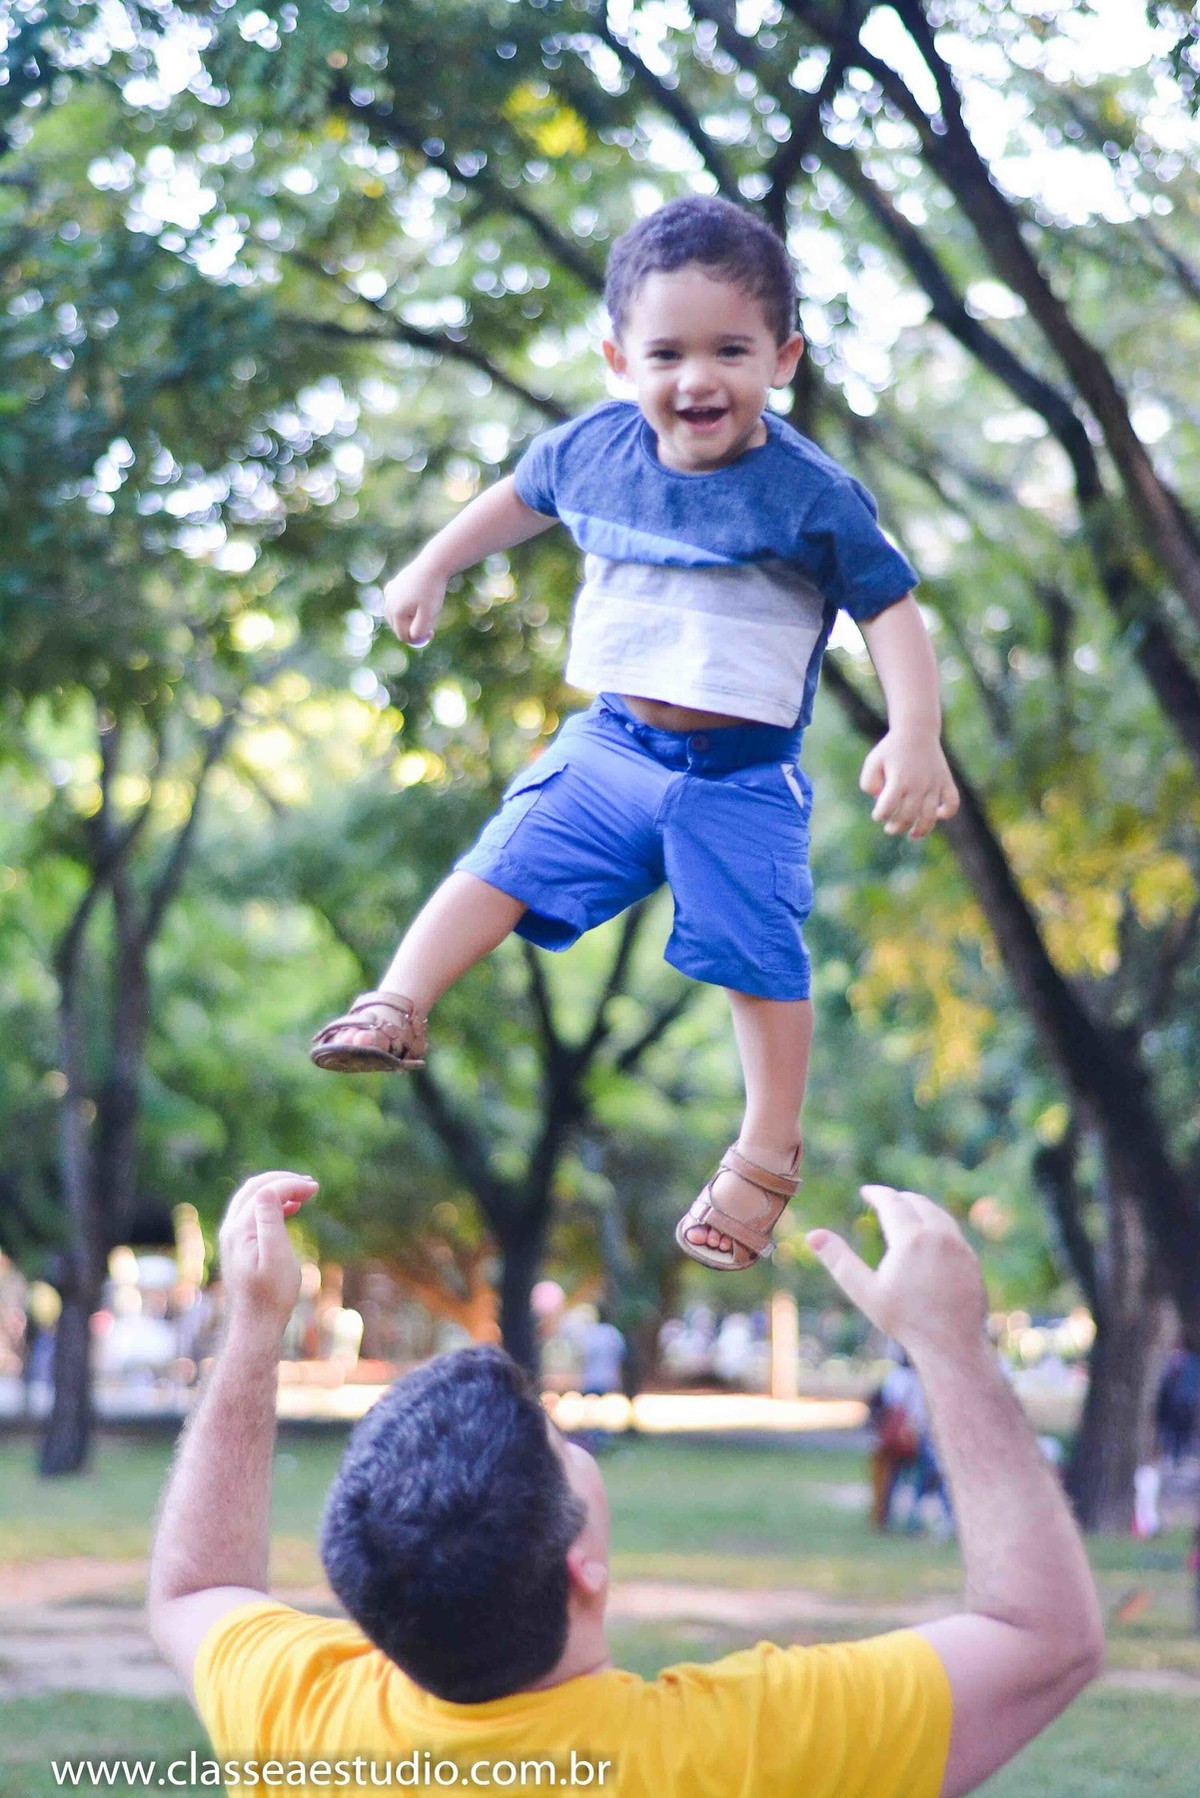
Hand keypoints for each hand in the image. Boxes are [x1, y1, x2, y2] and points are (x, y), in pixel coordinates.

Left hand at [217, 1171, 317, 1334]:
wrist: (256, 1325)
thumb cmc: (272, 1295)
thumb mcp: (277, 1257)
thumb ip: (270, 1221)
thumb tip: (269, 1190)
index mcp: (240, 1229)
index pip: (266, 1191)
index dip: (291, 1185)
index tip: (315, 1188)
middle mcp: (230, 1229)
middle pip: (254, 1188)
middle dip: (283, 1181)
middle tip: (310, 1185)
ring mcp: (232, 1237)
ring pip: (252, 1199)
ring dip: (278, 1190)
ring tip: (304, 1193)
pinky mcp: (238, 1245)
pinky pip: (253, 1213)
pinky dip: (273, 1205)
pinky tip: (291, 1210)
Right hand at [382, 557, 446, 645]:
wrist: (433, 564)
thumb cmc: (432, 590)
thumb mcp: (429, 614)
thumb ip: (420, 630)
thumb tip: (412, 638)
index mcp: (395, 612)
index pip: (404, 636)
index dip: (418, 638)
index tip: (432, 632)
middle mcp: (388, 603)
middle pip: (399, 627)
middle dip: (413, 628)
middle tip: (431, 623)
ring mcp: (388, 594)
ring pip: (397, 616)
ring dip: (410, 618)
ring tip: (425, 608)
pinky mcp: (392, 586)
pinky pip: (396, 603)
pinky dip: (405, 606)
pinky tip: (414, 599)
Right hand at [807, 1184, 986, 1363]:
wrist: (953, 1344)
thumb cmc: (905, 1321)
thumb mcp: (865, 1292)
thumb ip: (839, 1261)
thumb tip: (813, 1235)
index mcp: (911, 1238)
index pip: (892, 1202)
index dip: (877, 1193)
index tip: (866, 1191)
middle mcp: (939, 1235)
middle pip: (917, 1202)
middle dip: (898, 1198)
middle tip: (883, 1200)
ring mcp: (959, 1246)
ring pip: (937, 1214)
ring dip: (919, 1208)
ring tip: (905, 1213)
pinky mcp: (971, 1259)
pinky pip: (952, 1231)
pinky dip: (936, 1224)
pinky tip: (928, 1236)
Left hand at [859, 727, 959, 838]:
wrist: (916, 730)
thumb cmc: (891, 748)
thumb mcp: (872, 762)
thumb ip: (869, 783)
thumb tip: (879, 800)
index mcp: (898, 780)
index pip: (887, 808)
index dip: (880, 816)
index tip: (878, 815)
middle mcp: (917, 784)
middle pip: (907, 817)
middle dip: (896, 827)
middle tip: (890, 828)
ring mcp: (934, 784)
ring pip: (930, 817)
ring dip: (920, 830)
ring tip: (911, 834)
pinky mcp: (946, 781)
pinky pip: (953, 803)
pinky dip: (947, 813)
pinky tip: (937, 815)